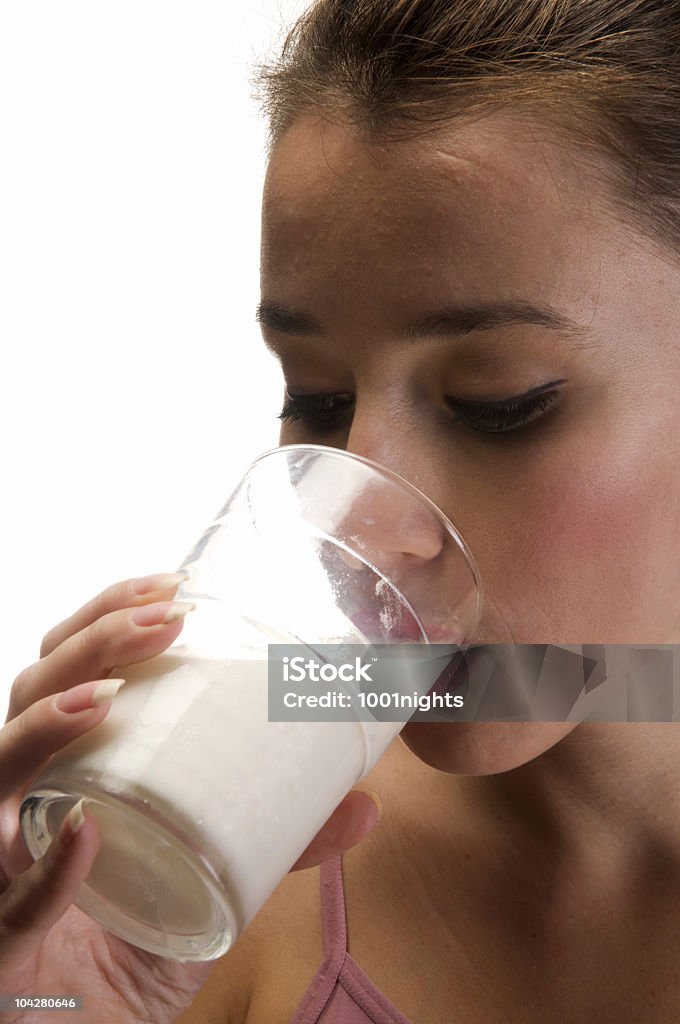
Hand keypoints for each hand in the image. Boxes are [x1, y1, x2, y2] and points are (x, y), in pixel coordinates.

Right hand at [0, 574, 380, 1022]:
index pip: (66, 668)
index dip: (105, 617)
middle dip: (91, 642)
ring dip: (47, 722)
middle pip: (27, 692)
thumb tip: (363, 803)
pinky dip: (43, 872)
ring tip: (111, 694)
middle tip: (167, 617)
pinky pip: (2, 905)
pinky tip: (84, 834)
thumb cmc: (143, 938)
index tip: (172, 585)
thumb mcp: (218, 875)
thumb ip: (281, 839)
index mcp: (69, 765)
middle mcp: (24, 798)